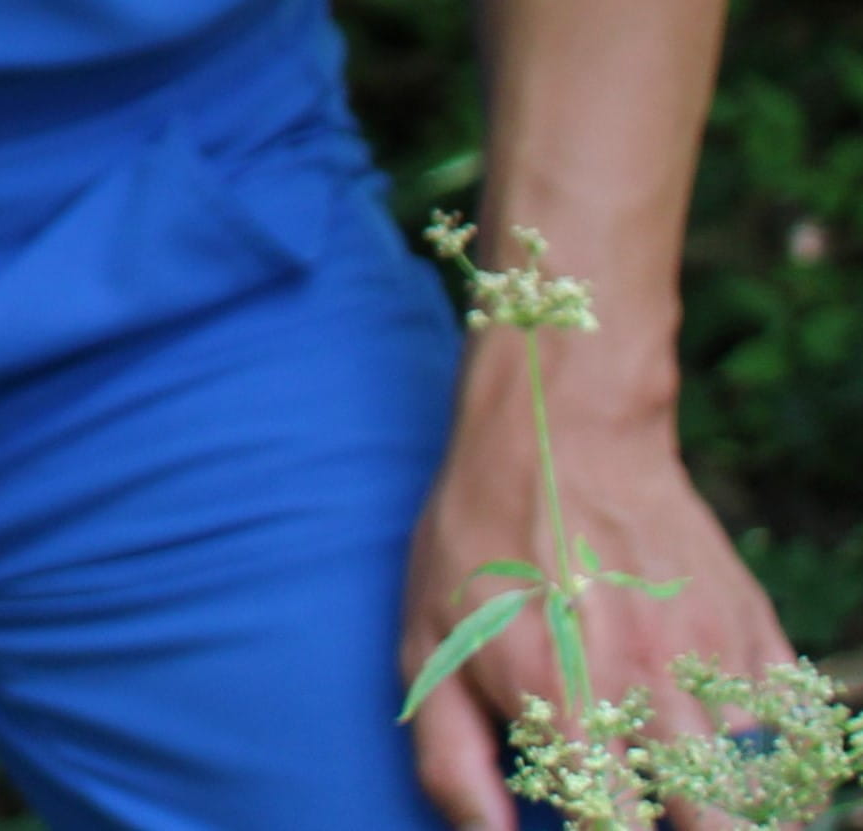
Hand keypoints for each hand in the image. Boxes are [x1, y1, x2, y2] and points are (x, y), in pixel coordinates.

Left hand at [404, 345, 789, 826]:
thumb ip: (452, 757)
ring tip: (706, 810)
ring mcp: (715, 658)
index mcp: (569, 704)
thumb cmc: (478, 541)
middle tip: (670, 824)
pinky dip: (779, 766)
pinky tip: (745, 776)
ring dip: (741, 810)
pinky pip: (794, 728)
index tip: (607, 830)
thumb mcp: (428, 643)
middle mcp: (654, 689)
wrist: (561, 431)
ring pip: (766, 785)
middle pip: (720, 824)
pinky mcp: (753, 630)